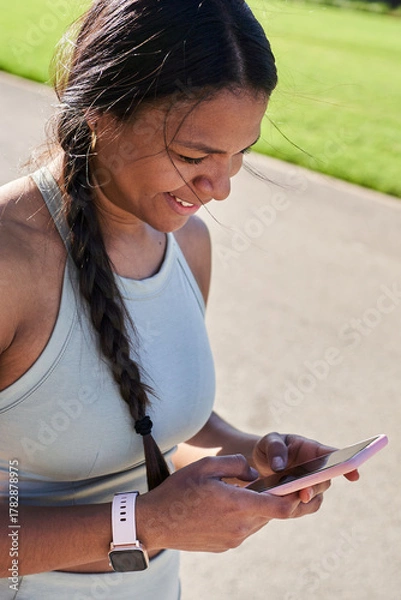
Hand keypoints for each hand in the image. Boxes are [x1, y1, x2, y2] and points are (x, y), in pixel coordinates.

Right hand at [136, 453, 331, 553]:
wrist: (155, 523)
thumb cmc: (179, 490)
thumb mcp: (207, 465)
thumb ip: (238, 464)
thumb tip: (256, 473)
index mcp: (237, 505)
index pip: (281, 508)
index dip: (297, 498)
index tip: (302, 487)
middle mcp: (240, 527)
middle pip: (271, 513)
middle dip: (273, 498)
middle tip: (271, 482)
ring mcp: (232, 540)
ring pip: (257, 521)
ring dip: (256, 507)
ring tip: (239, 491)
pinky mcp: (225, 546)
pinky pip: (243, 529)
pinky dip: (242, 516)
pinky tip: (223, 506)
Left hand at [252, 432, 358, 502]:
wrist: (262, 465)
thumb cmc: (270, 448)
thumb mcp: (269, 441)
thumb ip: (275, 449)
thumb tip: (278, 467)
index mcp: (313, 450)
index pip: (335, 455)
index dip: (348, 464)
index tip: (354, 474)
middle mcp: (317, 469)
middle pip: (325, 480)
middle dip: (315, 488)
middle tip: (304, 493)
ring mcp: (312, 486)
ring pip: (315, 497)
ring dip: (303, 501)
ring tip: (285, 499)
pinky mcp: (303, 500)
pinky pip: (305, 508)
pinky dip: (294, 508)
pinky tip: (280, 504)